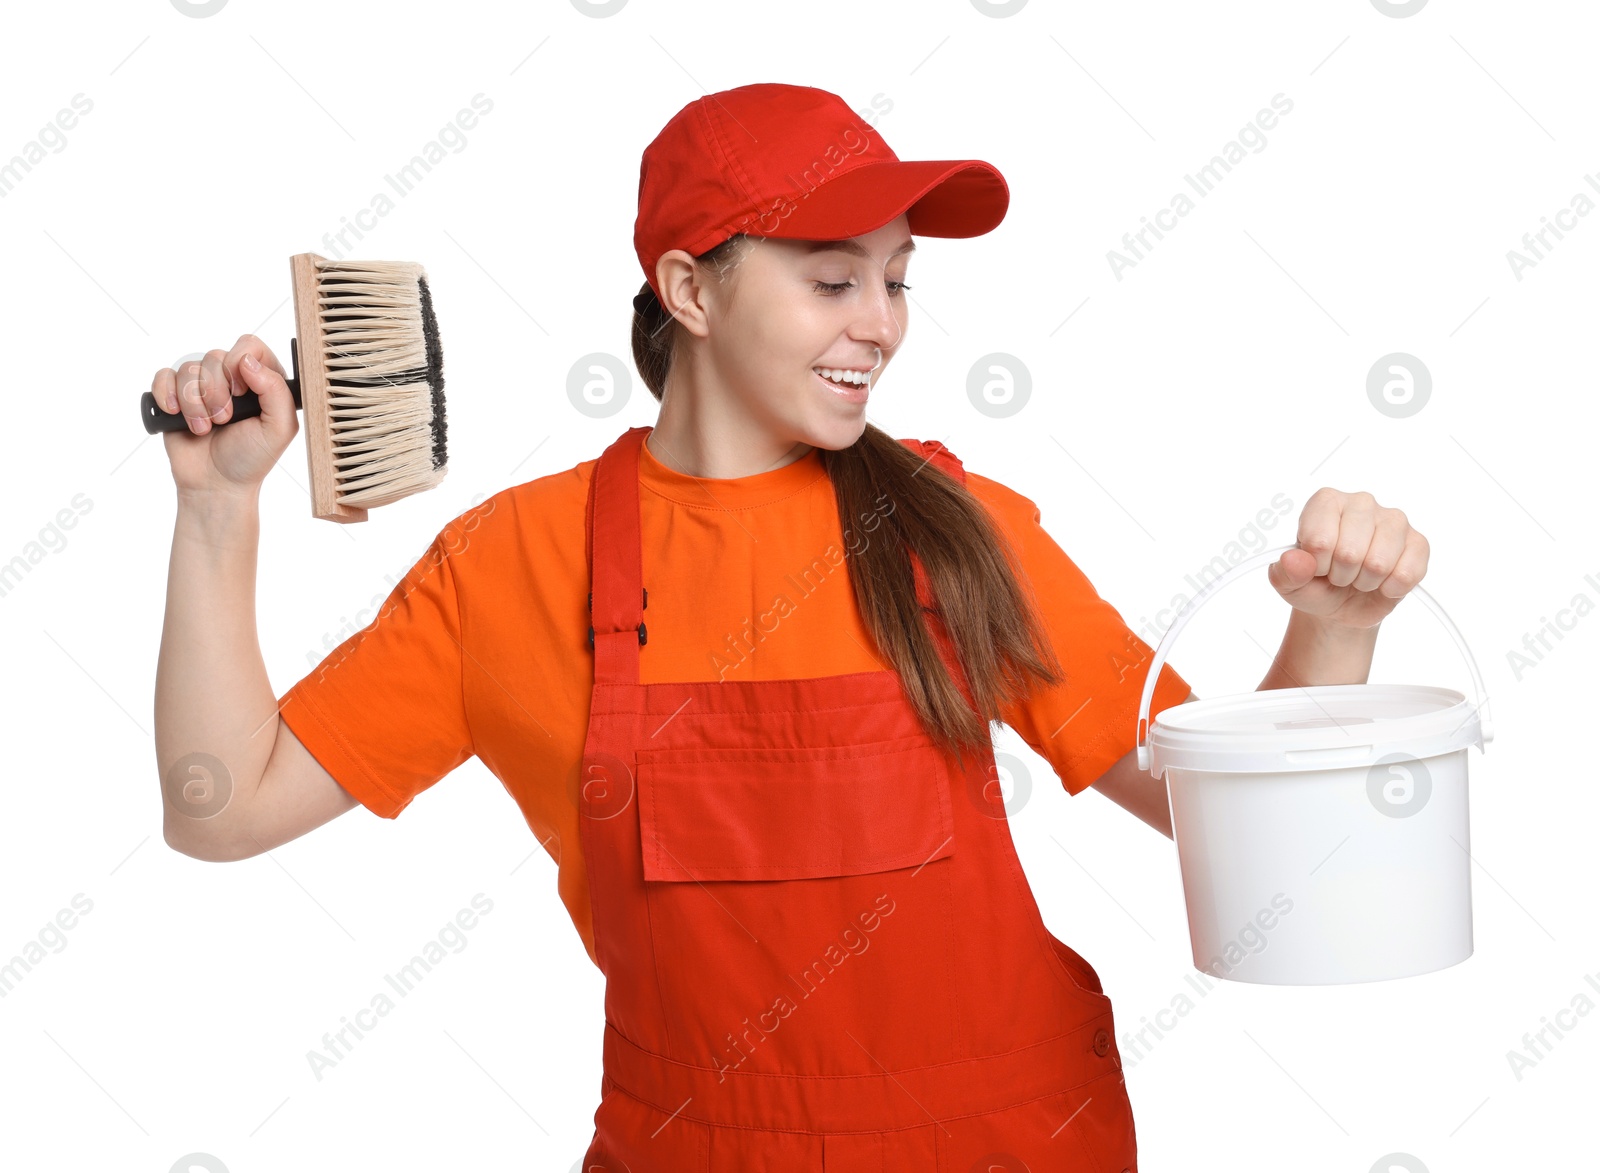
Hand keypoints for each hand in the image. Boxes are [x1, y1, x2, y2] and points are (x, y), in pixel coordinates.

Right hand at [151, 334, 298, 497]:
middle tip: (224, 419)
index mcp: (261, 381)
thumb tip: (248, 360)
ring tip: (203, 428)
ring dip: (194, 403)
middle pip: (216, 356)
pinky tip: (175, 415)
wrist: (216, 484)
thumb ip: (276, 391)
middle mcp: (231, 379)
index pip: (250, 346)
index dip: (241, 363)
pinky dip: (166, 395)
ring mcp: (201, 386)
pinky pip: (163, 376)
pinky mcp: (175, 396)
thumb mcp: (280, 429)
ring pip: (188, 368)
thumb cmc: (251, 458)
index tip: (242, 392)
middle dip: (216, 391)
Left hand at [1267, 488, 1428, 629]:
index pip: (1319, 540)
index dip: (1316, 565)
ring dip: (1364, 582)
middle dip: (1341, 576)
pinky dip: (1390, 589)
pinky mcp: (1418, 542)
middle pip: (1350, 552)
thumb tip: (1294, 560)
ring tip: (1358, 576)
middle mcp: (1361, 502)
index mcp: (1326, 502)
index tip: (1316, 567)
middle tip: (1339, 574)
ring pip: (1379, 564)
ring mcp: (1393, 520)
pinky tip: (1382, 582)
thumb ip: (1284, 572)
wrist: (1341, 605)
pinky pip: (1407, 574)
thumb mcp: (1288, 583)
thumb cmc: (1314, 584)